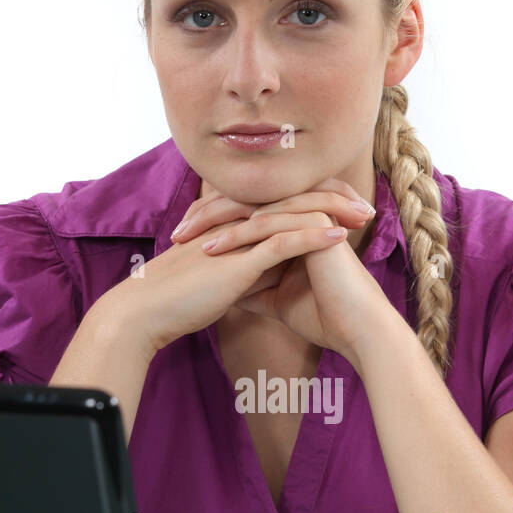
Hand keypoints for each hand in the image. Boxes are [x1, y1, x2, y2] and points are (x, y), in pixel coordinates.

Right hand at [110, 187, 352, 354]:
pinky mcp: (238, 259)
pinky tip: (340, 237)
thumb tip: (263, 279)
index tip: (347, 210)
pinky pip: (281, 242)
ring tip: (364, 215)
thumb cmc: (175, 302)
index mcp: (233, 225)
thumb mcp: (217, 281)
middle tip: (367, 205)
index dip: (316, 203)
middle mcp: (237, 223)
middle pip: (293, 200)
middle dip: (334, 199)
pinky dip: (313, 238)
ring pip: (293, 215)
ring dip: (333, 213)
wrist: (144, 312)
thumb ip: (241, 272)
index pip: (282, 204)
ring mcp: (237, 238)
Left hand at [197, 179, 397, 366]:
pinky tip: (213, 248)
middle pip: (246, 203)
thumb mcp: (274, 299)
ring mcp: (313, 214)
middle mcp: (304, 213)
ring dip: (216, 223)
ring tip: (184, 239)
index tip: (180, 242)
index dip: (212, 224)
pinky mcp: (319, 224)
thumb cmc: (322, 317)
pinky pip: (271, 223)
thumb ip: (250, 286)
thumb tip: (222, 289)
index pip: (246, 212)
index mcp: (296, 224)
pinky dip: (240, 236)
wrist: (357, 332)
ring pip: (255, 209)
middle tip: (175, 233)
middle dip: (207, 216)